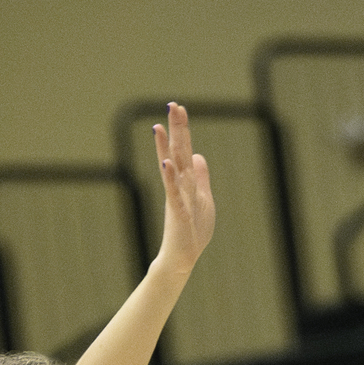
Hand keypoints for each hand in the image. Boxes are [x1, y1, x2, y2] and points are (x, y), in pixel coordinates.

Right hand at [154, 102, 213, 273]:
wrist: (183, 258)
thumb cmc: (192, 231)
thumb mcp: (204, 199)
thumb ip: (201, 177)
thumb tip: (199, 156)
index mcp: (186, 181)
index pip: (184, 150)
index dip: (182, 129)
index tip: (178, 108)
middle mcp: (179, 185)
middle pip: (178, 152)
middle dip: (176, 129)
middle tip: (172, 105)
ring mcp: (177, 198)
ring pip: (172, 168)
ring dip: (166, 147)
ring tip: (159, 126)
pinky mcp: (177, 213)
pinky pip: (173, 192)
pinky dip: (170, 177)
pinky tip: (166, 163)